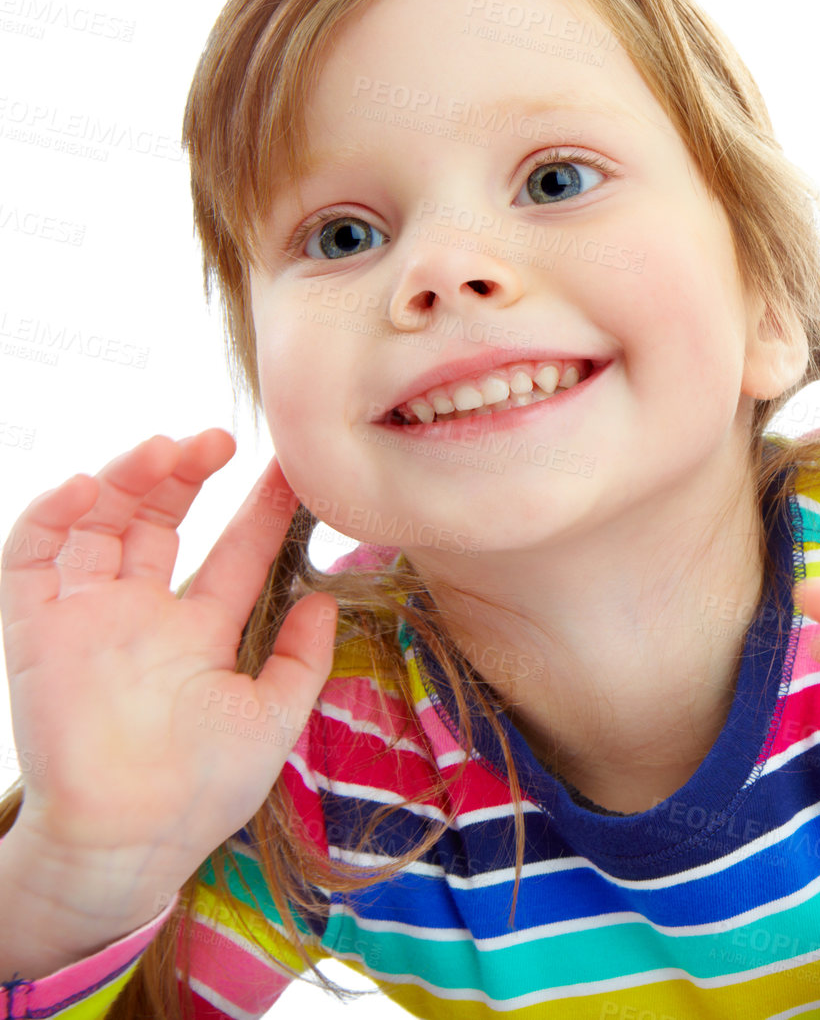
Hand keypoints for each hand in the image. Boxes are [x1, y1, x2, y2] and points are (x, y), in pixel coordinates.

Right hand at [0, 430, 337, 912]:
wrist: (129, 839)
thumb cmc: (203, 790)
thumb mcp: (275, 717)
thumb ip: (303, 658)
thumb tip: (328, 597)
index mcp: (199, 634)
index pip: (235, 553)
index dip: (260, 509)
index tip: (291, 468)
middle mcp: (143, 616)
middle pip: (161, 521)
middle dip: (189, 473)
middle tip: (221, 438)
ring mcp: (88, 616)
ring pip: (101, 522)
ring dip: (130, 476)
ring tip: (166, 448)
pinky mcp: (37, 627)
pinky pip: (31, 556)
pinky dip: (53, 513)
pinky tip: (90, 486)